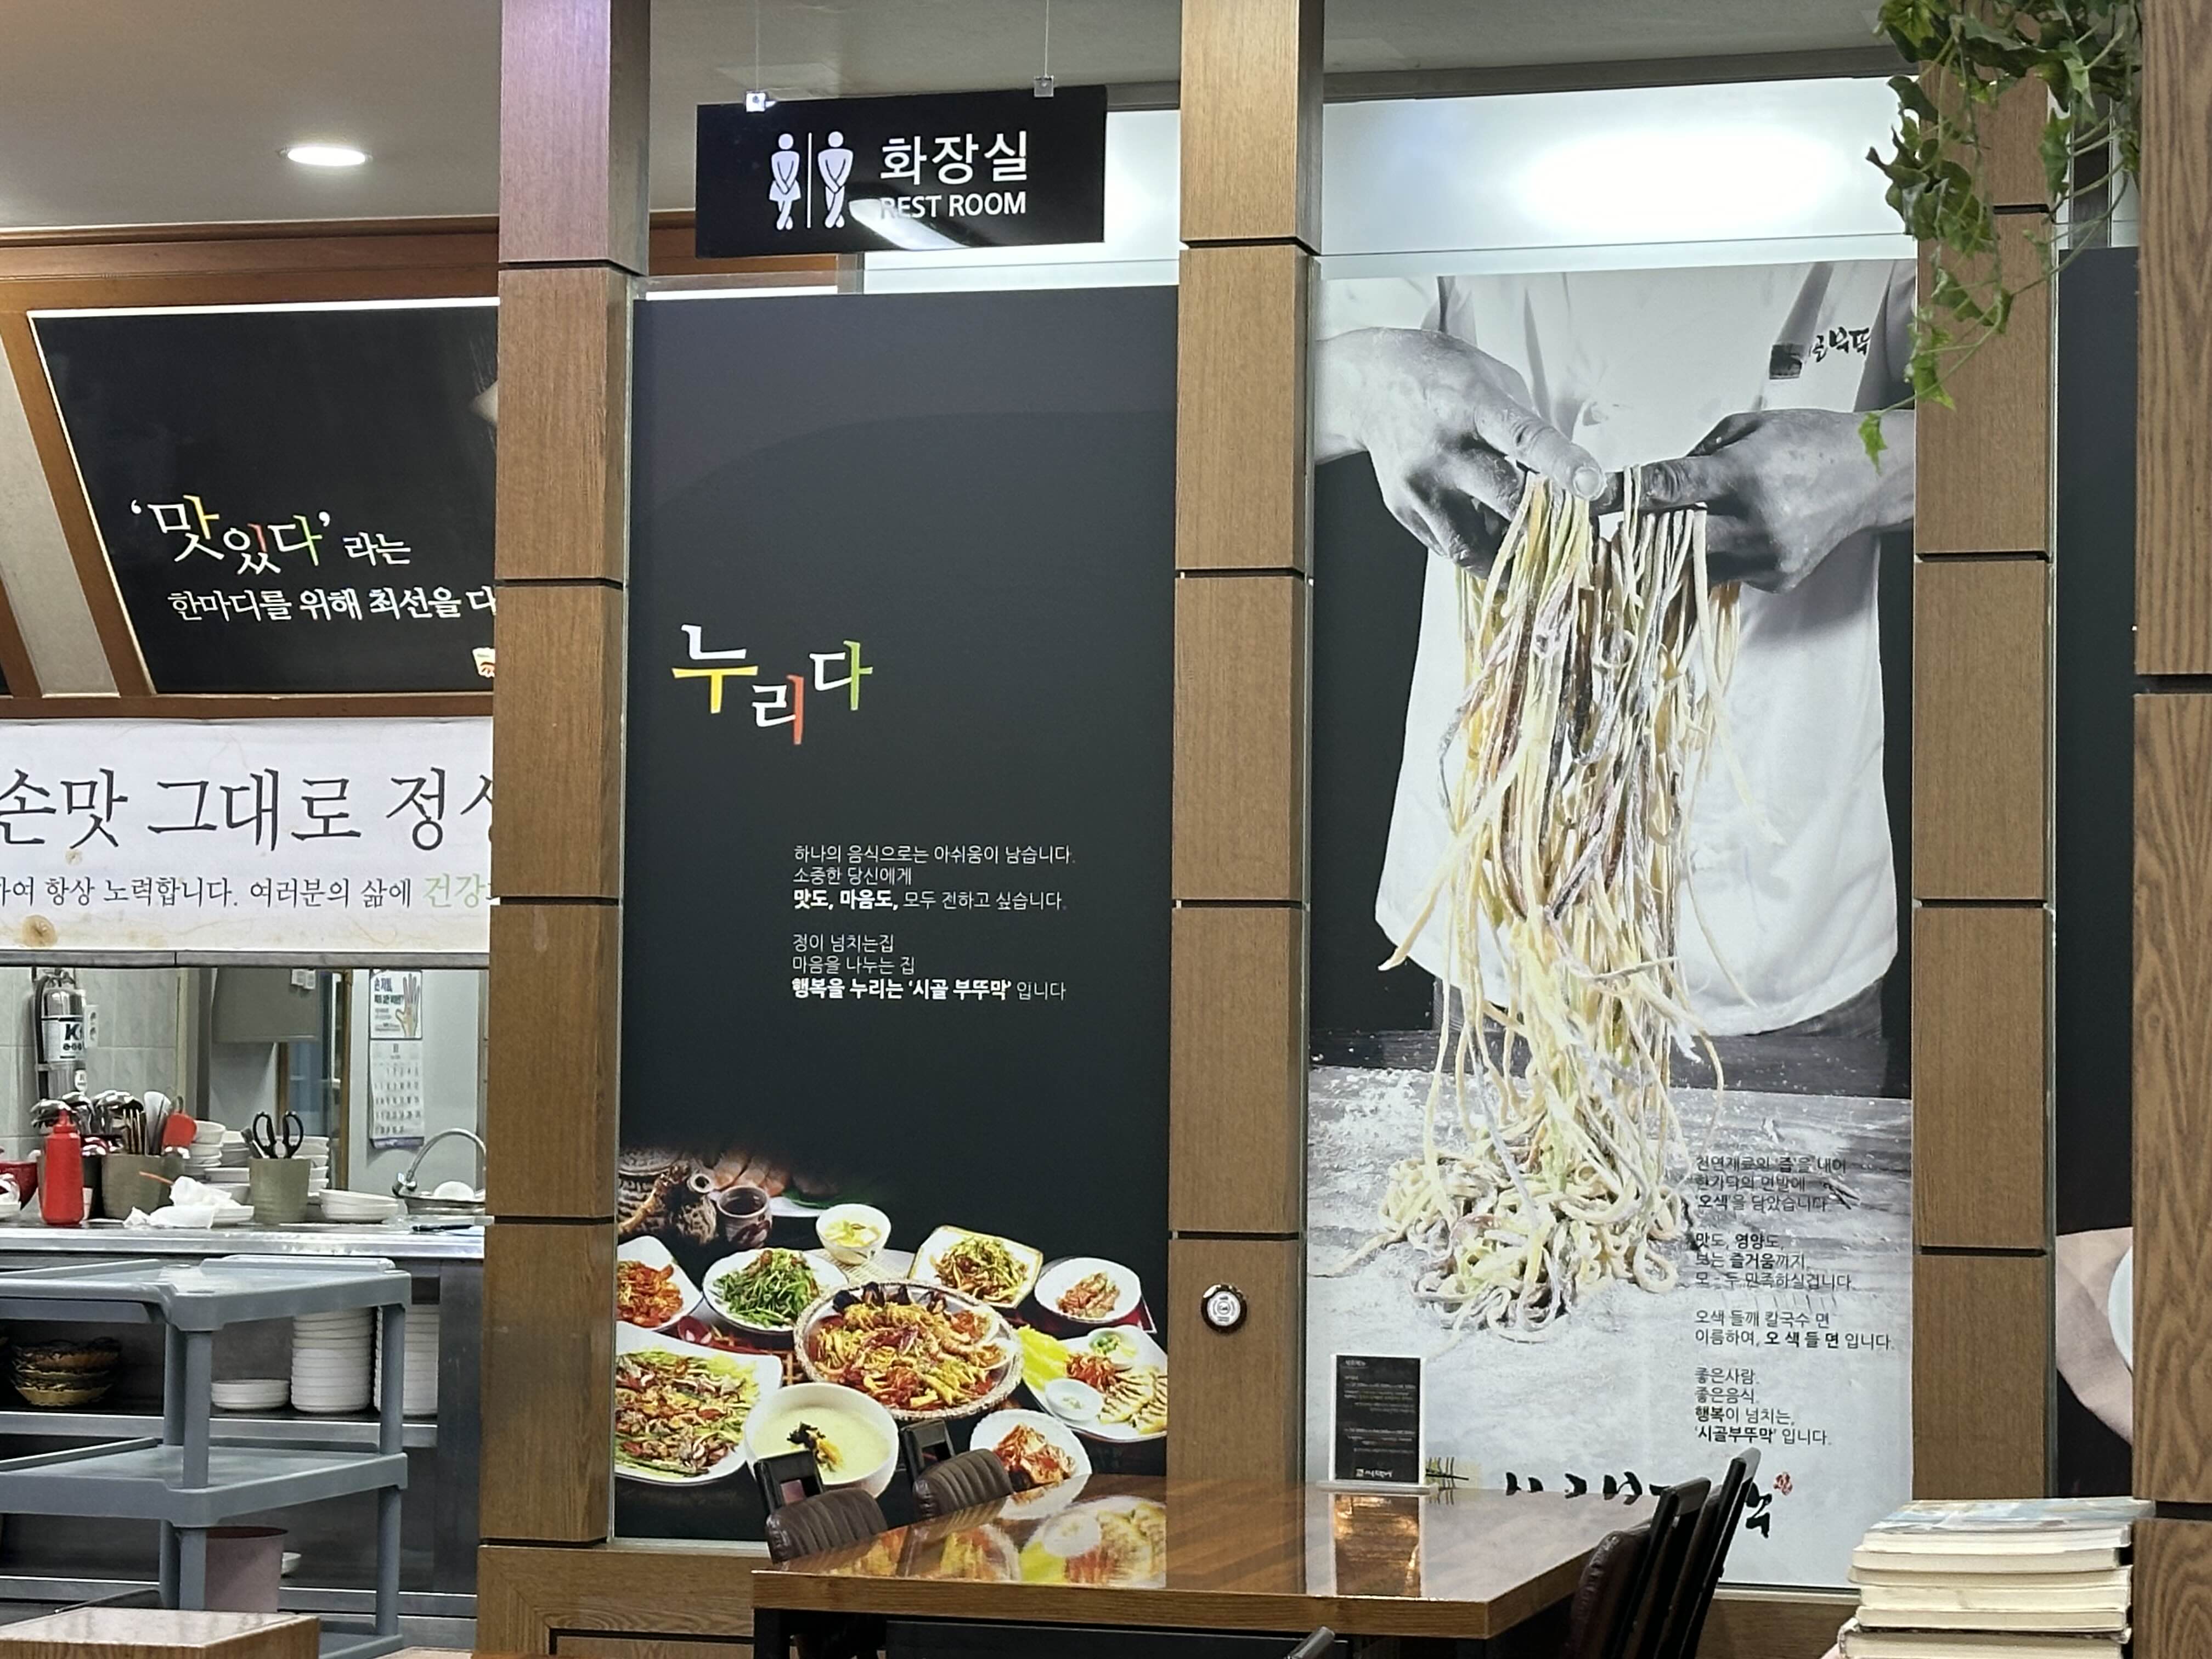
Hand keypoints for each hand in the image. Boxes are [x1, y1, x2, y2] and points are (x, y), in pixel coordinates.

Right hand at [1319, 328, 1603, 569]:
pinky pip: (1450, 548)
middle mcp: (1445, 451)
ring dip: (1512, 559)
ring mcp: (1421, 487)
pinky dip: (1480, 552)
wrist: (1370, 387)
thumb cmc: (1444, 379)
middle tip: (1573, 537)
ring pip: (1475, 547)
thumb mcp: (1494, 381)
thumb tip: (1562, 476)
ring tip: (1533, 559)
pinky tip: (1494, 542)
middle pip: (1505, 503)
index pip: (1526, 438)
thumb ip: (1526, 426)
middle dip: (1547, 526)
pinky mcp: (1404, 511)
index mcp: (1475, 406)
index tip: (1593, 486)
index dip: (1562, 465)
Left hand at [1634, 408, 1913, 592]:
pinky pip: (1726, 573)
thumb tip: (1653, 484)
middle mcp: (1756, 521)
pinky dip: (1716, 558)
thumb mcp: (1750, 427)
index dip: (1626, 495)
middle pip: (1673, 538)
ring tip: (1669, 536)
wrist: (1874, 476)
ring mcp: (1767, 557)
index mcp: (1746, 474)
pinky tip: (1728, 539)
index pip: (1670, 488)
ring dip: (1675, 552)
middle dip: (1642, 533)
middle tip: (1619, 530)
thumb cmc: (1810, 442)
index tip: (1594, 500)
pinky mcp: (1776, 579)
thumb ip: (1698, 456)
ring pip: (1695, 564)